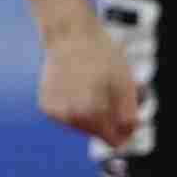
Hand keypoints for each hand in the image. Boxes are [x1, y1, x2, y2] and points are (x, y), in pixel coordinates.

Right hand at [38, 10, 140, 144]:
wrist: (69, 35)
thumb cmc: (100, 54)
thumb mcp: (126, 83)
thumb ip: (129, 114)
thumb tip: (128, 135)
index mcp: (92, 114)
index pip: (114, 141)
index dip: (125, 131)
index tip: (127, 118)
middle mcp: (71, 117)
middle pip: (98, 133)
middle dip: (107, 118)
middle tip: (109, 92)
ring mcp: (56, 112)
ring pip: (81, 126)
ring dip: (90, 113)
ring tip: (91, 86)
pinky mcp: (46, 106)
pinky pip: (67, 115)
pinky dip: (74, 105)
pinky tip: (76, 86)